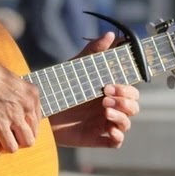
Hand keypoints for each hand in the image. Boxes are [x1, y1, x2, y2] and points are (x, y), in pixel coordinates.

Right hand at [0, 50, 41, 152]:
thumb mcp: (11, 81)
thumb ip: (15, 95)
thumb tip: (10, 107)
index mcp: (32, 94)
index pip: (36, 119)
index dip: (24, 125)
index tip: (13, 124)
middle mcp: (28, 106)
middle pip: (34, 132)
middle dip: (21, 136)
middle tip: (8, 134)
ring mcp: (16, 117)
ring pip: (27, 143)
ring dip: (15, 144)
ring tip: (1, 139)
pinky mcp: (0, 126)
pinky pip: (11, 147)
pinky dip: (3, 148)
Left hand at [50, 32, 140, 148]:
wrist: (41, 109)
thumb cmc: (60, 86)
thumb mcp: (76, 68)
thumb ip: (93, 51)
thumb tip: (112, 34)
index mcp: (109, 91)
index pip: (131, 90)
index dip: (128, 88)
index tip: (112, 83)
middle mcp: (110, 107)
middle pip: (133, 106)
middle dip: (125, 101)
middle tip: (105, 95)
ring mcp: (104, 123)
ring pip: (127, 122)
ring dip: (121, 116)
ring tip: (105, 110)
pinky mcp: (97, 137)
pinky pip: (116, 141)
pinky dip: (117, 136)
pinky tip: (110, 129)